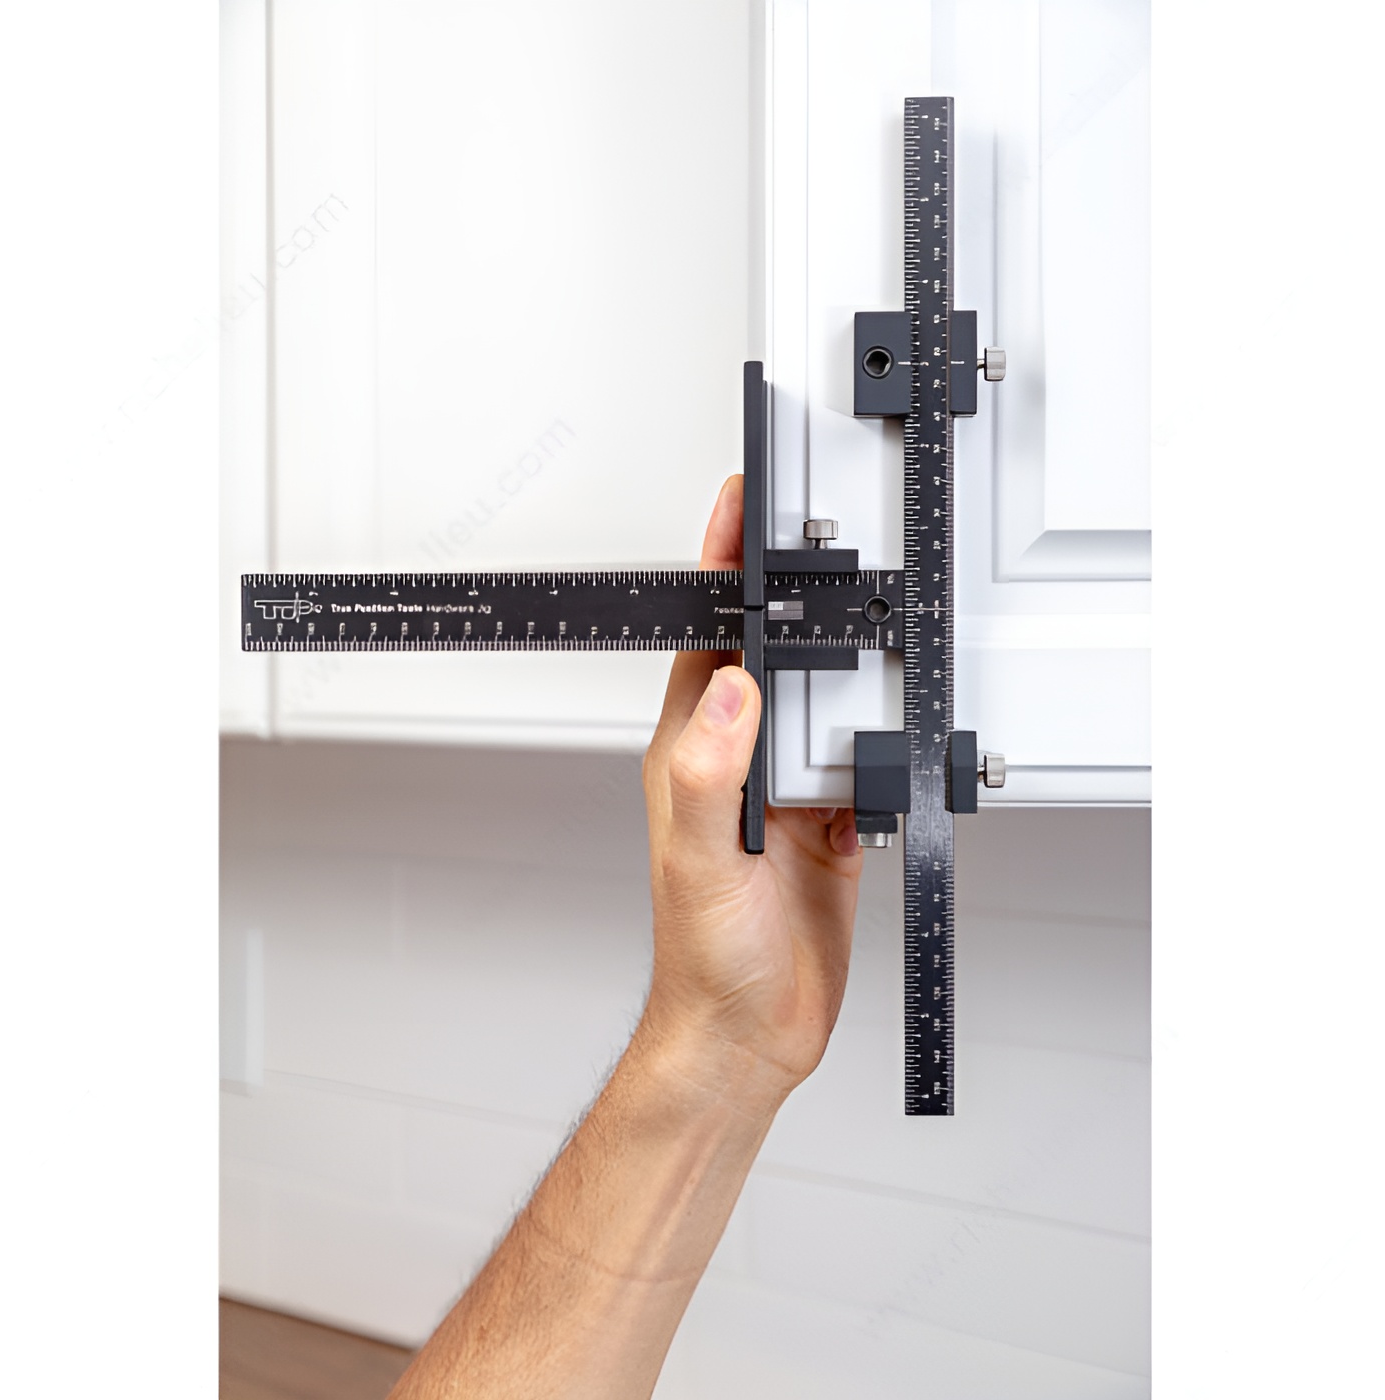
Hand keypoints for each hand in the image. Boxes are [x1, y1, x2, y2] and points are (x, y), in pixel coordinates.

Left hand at [640, 476, 862, 1100]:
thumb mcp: (701, 861)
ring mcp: (785, 790)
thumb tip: (732, 691)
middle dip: (798, 598)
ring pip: (825, 705)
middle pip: (774, 656)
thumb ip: (711, 775)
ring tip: (872, 634)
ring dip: (849, 674)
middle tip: (829, 541)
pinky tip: (886, 757)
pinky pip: (865, 765)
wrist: (749, 1034)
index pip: (707, 639)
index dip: (721, 570)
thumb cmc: (702, 956)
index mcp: (693, 752)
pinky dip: (881, 753)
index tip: (741, 506)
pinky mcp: (831, 824)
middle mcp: (737, 762)